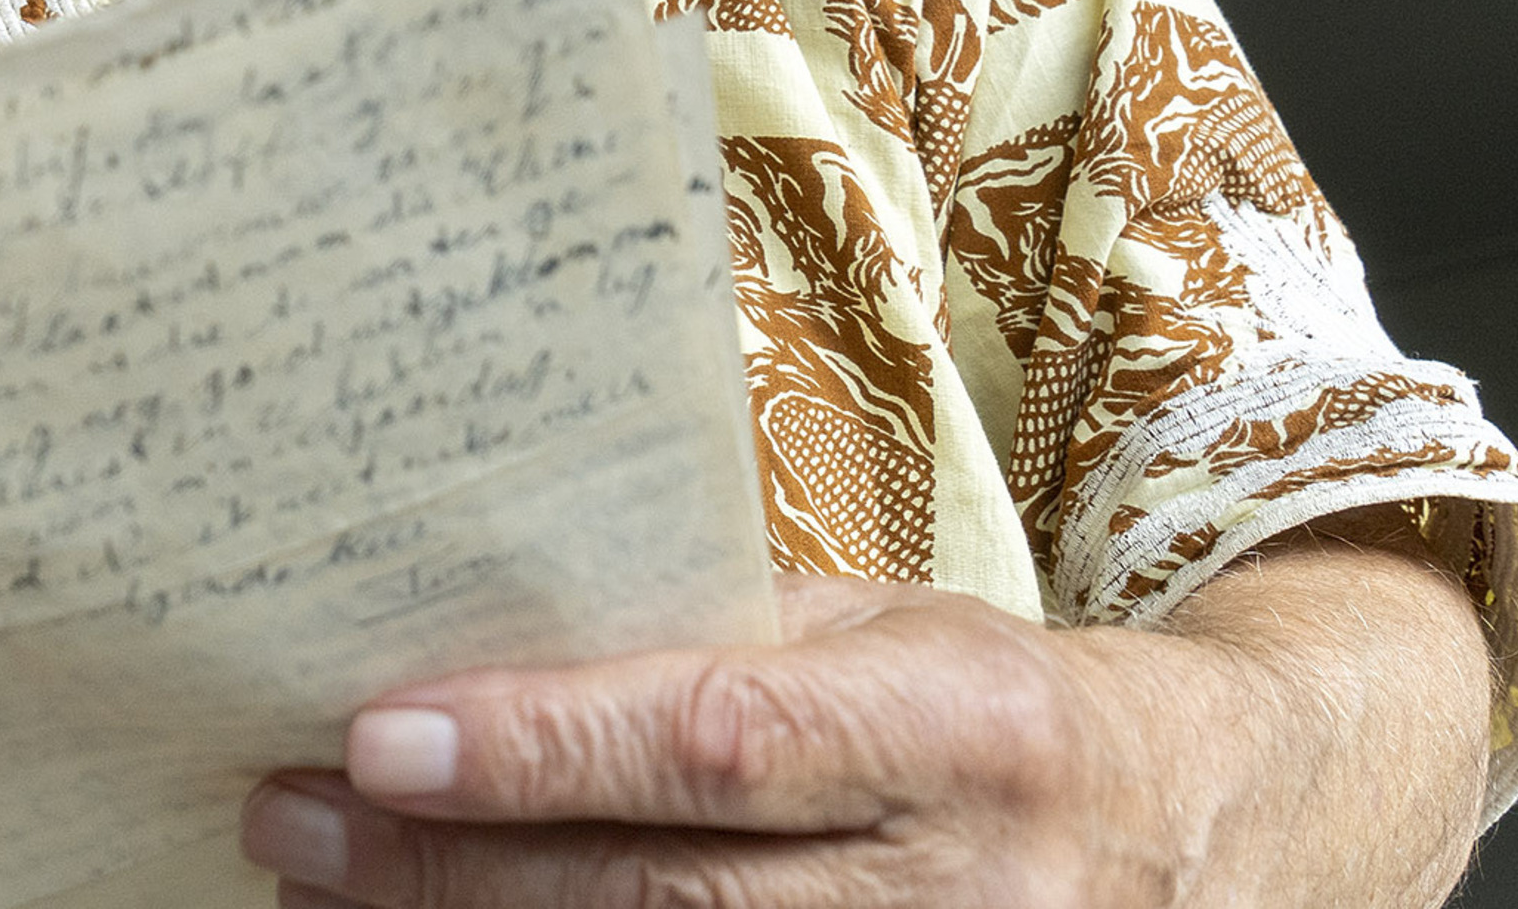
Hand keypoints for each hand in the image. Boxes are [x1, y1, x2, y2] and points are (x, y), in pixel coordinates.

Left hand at [239, 534, 1488, 907]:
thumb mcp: (885, 635)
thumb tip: (472, 638)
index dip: (546, 749)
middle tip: (291, 818)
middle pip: (669, 898)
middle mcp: (964, 883)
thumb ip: (711, 641)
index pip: (722, 741)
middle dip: (456, 866)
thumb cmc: (996, 709)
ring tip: (325, 884)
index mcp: (961, 725)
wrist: (1227, 825)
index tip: (380, 731)